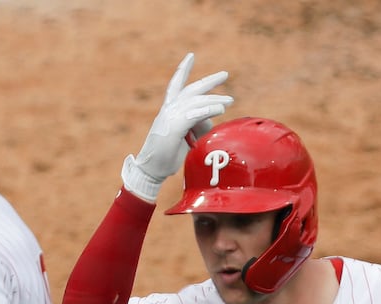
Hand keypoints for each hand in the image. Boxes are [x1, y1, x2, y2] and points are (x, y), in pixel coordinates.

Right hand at [122, 53, 232, 201]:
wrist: (150, 170)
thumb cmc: (166, 157)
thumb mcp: (183, 137)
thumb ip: (195, 126)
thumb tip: (210, 119)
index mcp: (168, 111)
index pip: (176, 85)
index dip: (183, 70)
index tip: (190, 56)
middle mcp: (168, 110)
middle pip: (190, 90)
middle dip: (208, 81)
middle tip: (225, 74)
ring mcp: (170, 118)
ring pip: (196, 101)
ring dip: (215, 99)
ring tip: (230, 100)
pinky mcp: (174, 127)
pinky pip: (195, 114)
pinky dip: (209, 110)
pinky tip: (221, 109)